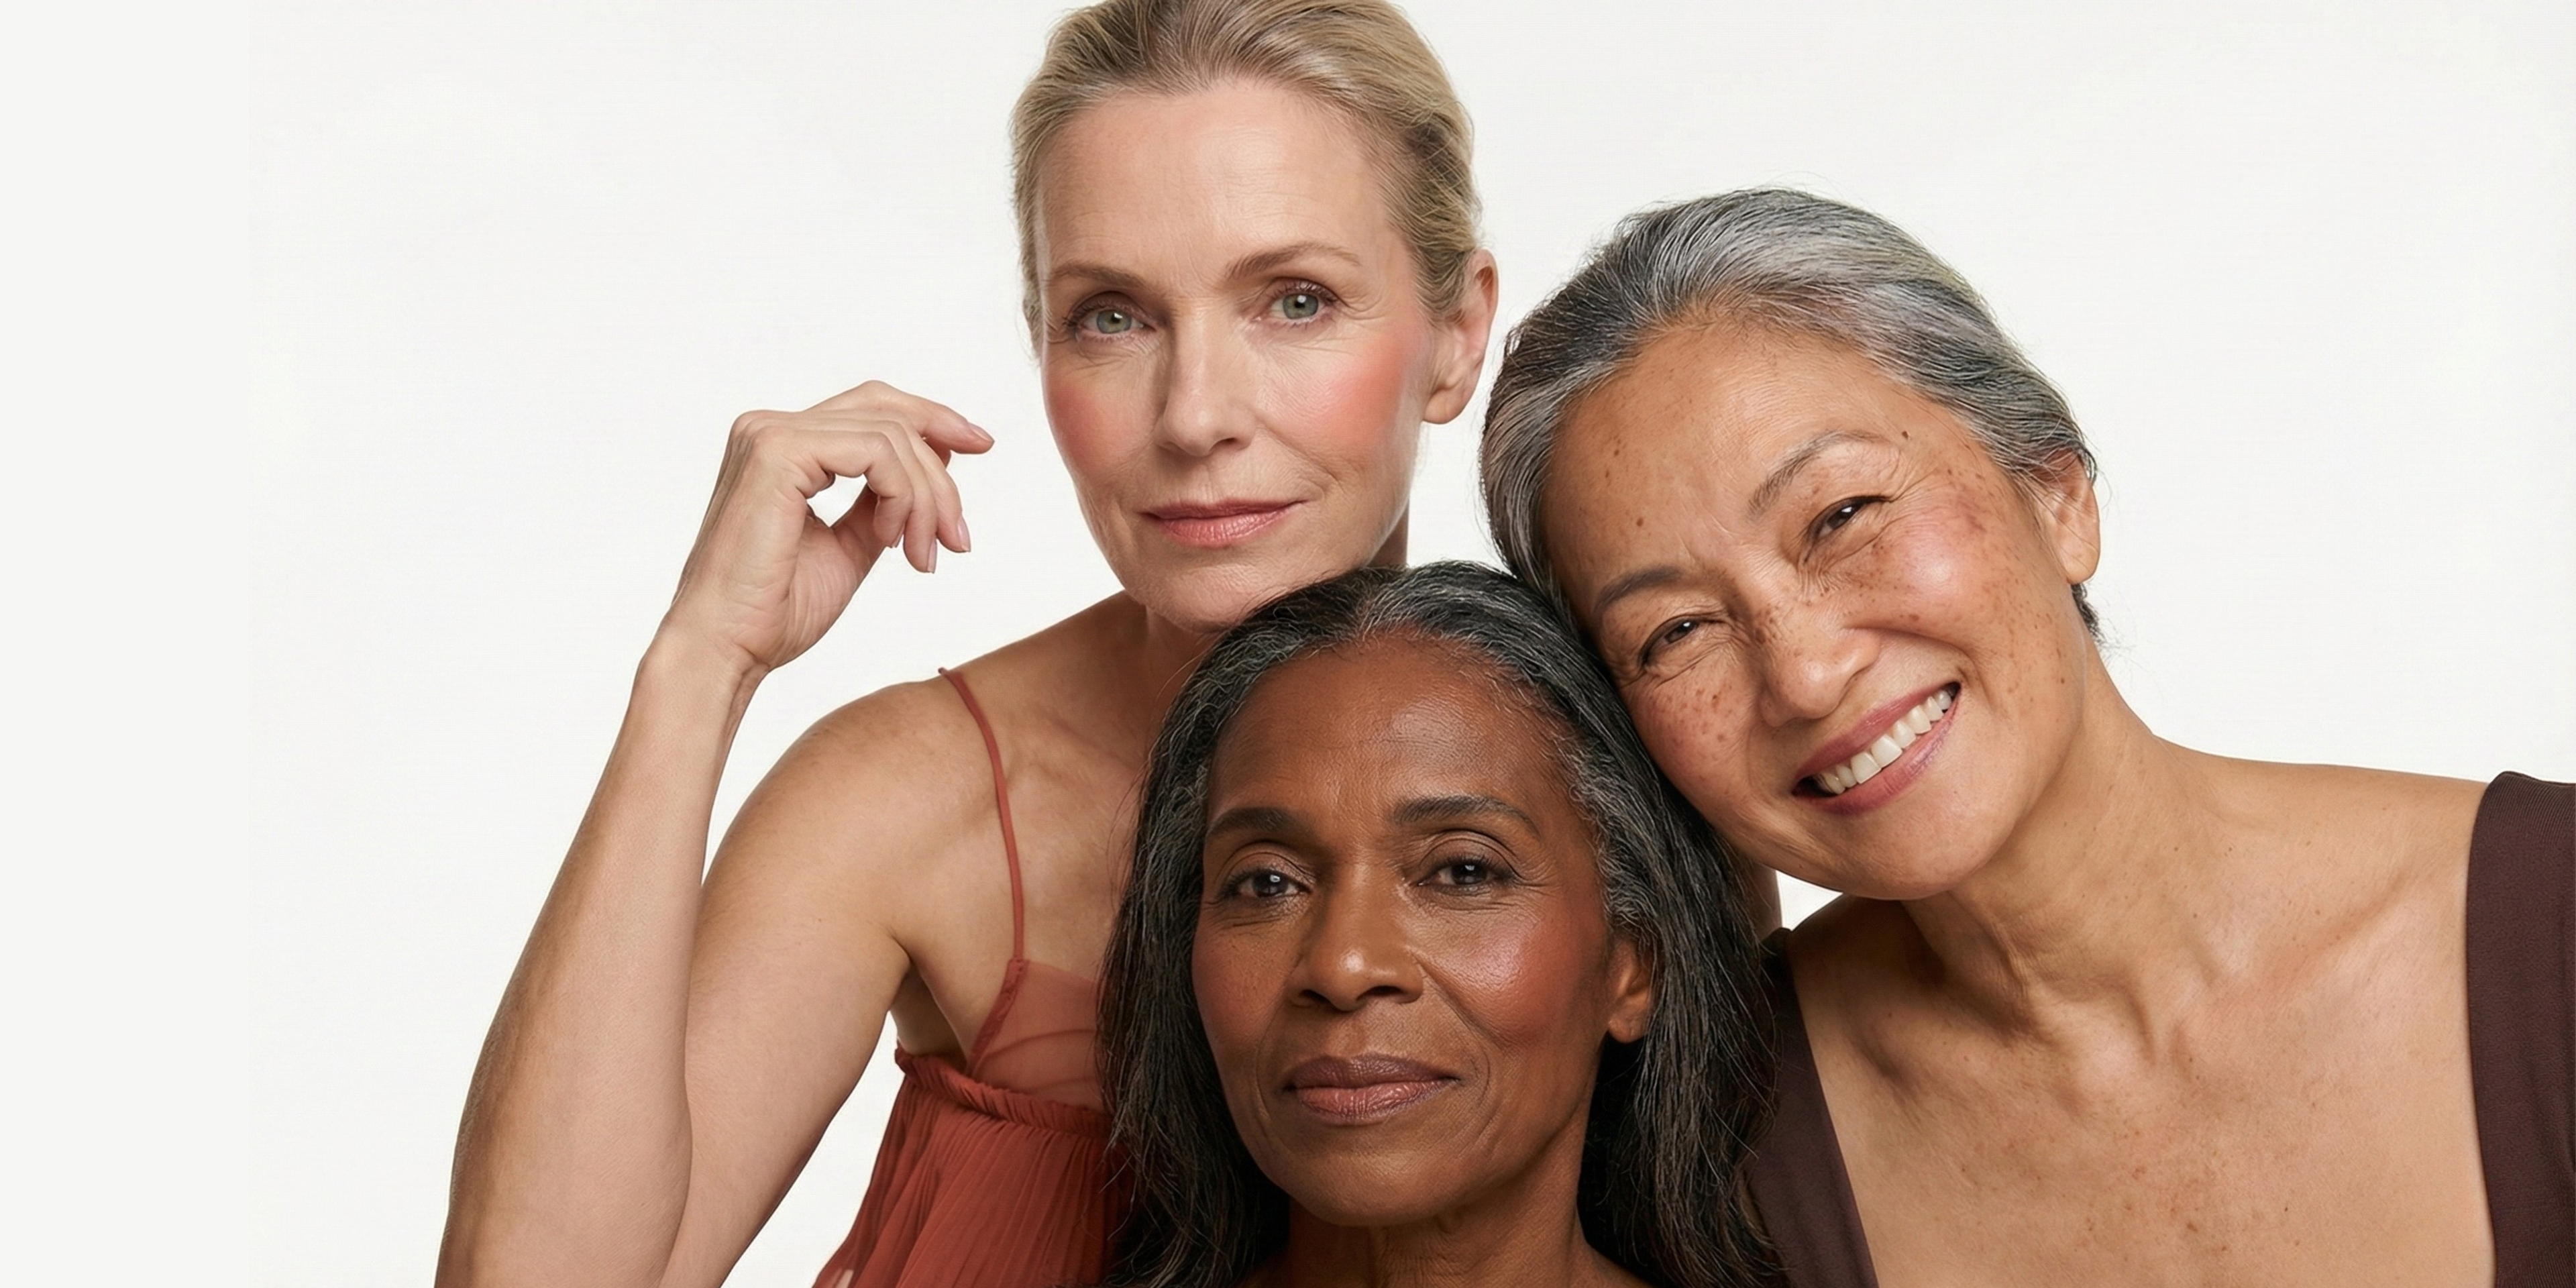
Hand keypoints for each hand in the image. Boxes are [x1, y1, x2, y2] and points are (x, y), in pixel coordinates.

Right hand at [660, 381, 991, 676]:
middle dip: (941, 469)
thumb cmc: (774, 612)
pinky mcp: (777, 452)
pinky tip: (894, 542)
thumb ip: (883, 502)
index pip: (872, 408)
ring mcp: (769, 434)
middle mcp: (769, 428)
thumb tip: (938, 460)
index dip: (932, 420)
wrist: (726, 649)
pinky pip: (875, 452)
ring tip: (924, 556)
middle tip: (958, 537)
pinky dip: (903, 496)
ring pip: (890, 435)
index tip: (982, 447)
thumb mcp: (850, 546)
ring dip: (926, 499)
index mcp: (781, 445)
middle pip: (887, 412)